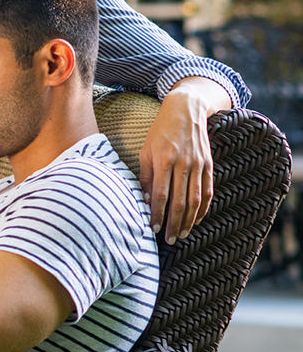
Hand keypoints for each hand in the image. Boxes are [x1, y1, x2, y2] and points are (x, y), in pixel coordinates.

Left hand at [139, 87, 213, 243]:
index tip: (154, 228)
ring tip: (183, 234)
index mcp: (164, 160)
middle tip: (170, 240)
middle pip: (180, 201)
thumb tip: (142, 201)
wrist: (185, 111)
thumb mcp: (146, 151)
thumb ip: (145, 176)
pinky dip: (203, 208)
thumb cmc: (160, 132)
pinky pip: (208, 191)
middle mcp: (183, 164)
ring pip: (196, 199)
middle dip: (174, 223)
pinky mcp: (209, 165)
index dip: (158, 214)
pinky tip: (197, 219)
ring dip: (190, 220)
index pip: (160, 194)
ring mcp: (198, 165)